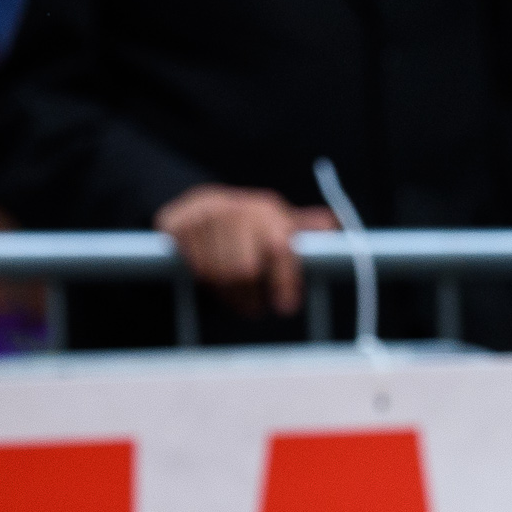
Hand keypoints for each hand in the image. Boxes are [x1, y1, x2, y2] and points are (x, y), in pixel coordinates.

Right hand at [154, 184, 336, 314]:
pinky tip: (209, 274)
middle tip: (253, 309)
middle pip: (244, 270)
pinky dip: (201, 277)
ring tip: (232, 292)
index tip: (285, 307)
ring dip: (226, 292)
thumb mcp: (279, 223)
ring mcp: (205, 214)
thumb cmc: (249, 224)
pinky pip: (193, 264)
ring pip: (217, 272)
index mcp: (267, 211)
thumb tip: (332, 222)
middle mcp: (238, 208)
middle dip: (249, 296)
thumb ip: (305, 228)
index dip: (285, 281)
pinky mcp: (178, 223)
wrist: (201, 203)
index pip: (280, 249)